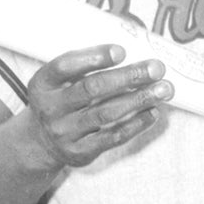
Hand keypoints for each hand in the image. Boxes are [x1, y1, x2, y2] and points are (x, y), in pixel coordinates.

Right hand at [27, 44, 172, 167]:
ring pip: (106, 113)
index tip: (122, 51)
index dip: (93, 57)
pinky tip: (153, 111)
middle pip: (91, 89)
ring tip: (164, 89)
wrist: (40, 144)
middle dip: (128, 76)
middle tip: (156, 68)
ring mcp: (64, 132)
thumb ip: (85, 67)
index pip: (65, 66)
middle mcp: (50, 108)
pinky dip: (136, 124)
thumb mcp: (59, 81)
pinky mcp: (80, 152)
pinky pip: (113, 137)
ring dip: (138, 99)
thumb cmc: (61, 101)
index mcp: (43, 84)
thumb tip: (133, 53)